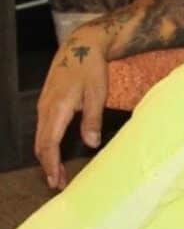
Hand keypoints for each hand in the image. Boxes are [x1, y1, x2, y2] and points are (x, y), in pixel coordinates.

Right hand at [35, 25, 108, 189]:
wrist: (81, 44)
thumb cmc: (92, 67)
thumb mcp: (97, 92)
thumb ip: (93, 118)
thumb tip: (91, 143)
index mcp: (57, 108)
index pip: (49, 144)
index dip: (51, 165)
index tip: (56, 181)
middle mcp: (45, 108)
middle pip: (40, 144)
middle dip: (47, 165)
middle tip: (57, 184)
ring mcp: (44, 104)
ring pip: (39, 136)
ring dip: (46, 156)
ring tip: (57, 172)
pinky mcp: (47, 101)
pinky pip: (42, 127)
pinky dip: (46, 143)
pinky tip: (55, 150)